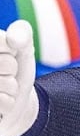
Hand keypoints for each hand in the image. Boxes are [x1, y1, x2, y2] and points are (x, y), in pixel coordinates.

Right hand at [0, 20, 38, 135]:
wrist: (13, 101)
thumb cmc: (16, 69)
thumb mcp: (22, 46)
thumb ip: (22, 32)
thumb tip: (14, 40)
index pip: (2, 41)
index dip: (12, 49)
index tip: (6, 53)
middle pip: (6, 64)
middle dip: (12, 68)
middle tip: (4, 73)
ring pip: (5, 84)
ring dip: (11, 87)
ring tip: (1, 87)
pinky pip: (3, 103)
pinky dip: (8, 103)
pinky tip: (0, 102)